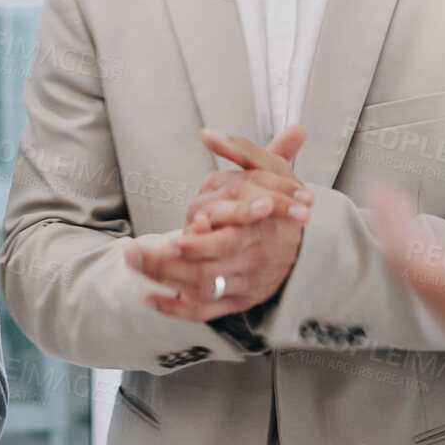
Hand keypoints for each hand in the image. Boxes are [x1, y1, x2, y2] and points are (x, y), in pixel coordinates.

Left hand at [124, 126, 309, 320]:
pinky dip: (175, 307)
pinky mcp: (237, 301)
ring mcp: (245, 284)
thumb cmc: (283, 203)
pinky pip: (203, 311)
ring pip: (200, 290)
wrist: (311, 247)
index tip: (170, 238)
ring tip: (133, 262)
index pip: (228, 243)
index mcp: (262, 231)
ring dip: (163, 279)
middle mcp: (253, 261)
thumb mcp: (271, 169)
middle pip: (206, 271)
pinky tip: (149, 297)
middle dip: (166, 264)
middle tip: (132, 252)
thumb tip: (208, 134)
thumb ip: (240, 151)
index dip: (198, 244)